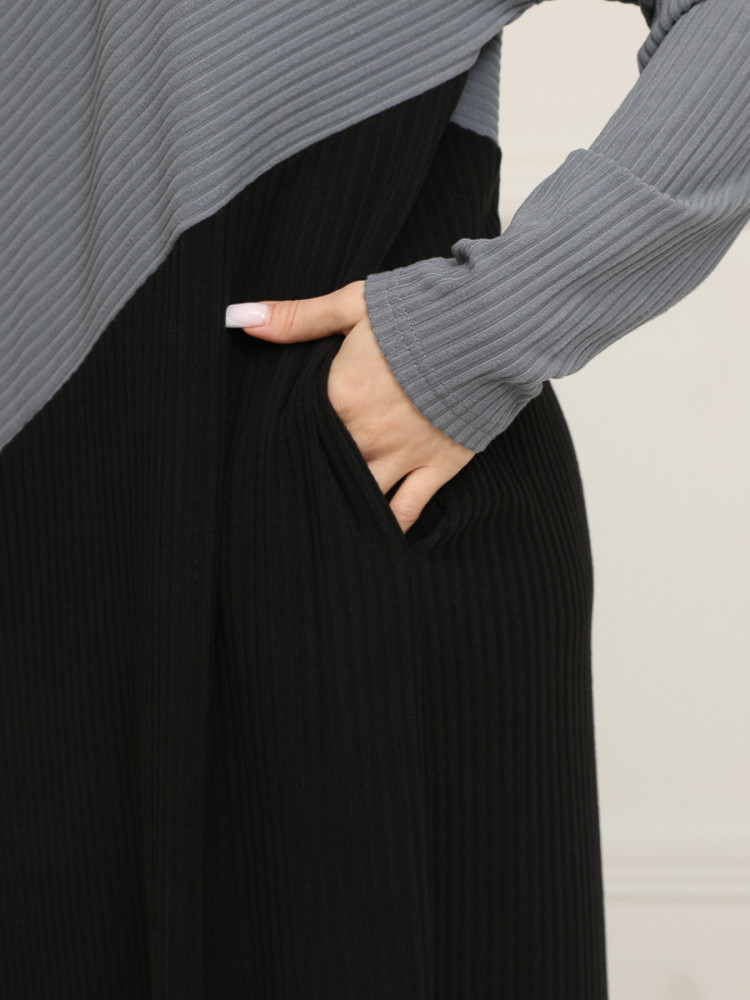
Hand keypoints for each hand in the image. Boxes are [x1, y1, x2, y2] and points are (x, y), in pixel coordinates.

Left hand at [225, 280, 474, 532]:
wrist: (490, 327)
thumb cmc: (421, 311)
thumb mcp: (354, 304)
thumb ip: (297, 318)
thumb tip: (242, 318)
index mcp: (340, 398)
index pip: (297, 431)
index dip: (283, 442)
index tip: (267, 454)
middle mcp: (365, 435)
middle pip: (324, 468)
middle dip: (308, 480)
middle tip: (287, 497)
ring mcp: (401, 456)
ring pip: (359, 497)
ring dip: (341, 508)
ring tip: (321, 525)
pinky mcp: (435, 468)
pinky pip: (406, 511)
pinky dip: (388, 527)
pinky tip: (372, 541)